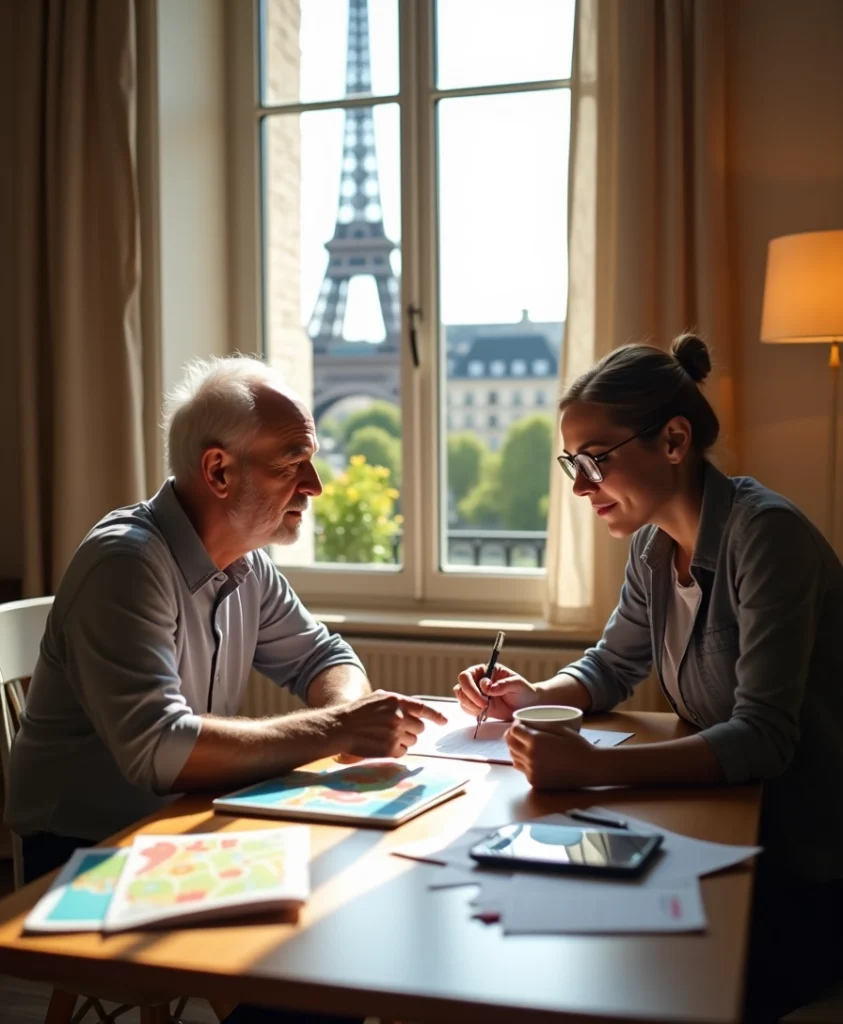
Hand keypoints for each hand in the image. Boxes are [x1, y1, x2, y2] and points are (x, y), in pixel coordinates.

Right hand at [332, 690, 446, 759]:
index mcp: (396, 701)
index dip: (436, 716)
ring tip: (387, 736)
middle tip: (397, 729)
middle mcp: (398, 716)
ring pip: (413, 741)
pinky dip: (397, 750)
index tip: (443, 721)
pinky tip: (383, 745)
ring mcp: (395, 734)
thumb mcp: (378, 698)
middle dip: (412, 729)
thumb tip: (417, 710)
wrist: (340, 727)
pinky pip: (404, 752)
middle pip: (420, 728)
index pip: (424, 709)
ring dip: (404, 740)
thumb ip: (398, 703)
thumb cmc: (358, 712)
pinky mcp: (389, 749)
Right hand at [453, 662, 536, 721]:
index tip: (486, 697)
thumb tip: (487, 687)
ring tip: (486, 709)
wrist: (526, 707)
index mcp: (485, 670)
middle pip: (460, 687)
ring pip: (461, 698)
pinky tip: (485, 713)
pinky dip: (473, 712)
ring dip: (471, 706)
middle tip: (485, 706)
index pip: (467, 675)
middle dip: (471, 698)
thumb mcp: (517, 684)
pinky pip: (466, 708)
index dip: (473, 687)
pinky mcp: (476, 705)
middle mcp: (477, 680)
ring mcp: (475, 693)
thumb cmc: (523, 692)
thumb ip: (503, 684)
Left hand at [505, 722, 602, 788]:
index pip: (513, 731)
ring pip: (514, 758)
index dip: (516, 725)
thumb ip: (540, 725)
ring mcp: (531, 772)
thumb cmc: (578, 746)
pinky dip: (524, 763)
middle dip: (513, 736)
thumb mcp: (559, 728)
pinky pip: (523, 770)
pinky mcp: (535, 782)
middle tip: (521, 733)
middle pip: (510, 744)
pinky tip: (533, 758)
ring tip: (525, 745)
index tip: (521, 723)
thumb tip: (525, 723)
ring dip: (516, 749)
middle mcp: (530, 757)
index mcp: (535, 742)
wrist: (590, 768)